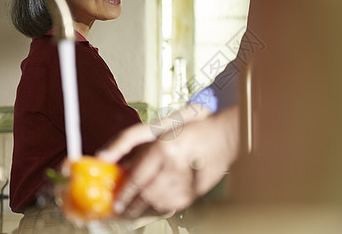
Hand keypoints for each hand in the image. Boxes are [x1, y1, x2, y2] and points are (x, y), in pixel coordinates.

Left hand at [96, 105, 238, 218]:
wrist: (225, 135)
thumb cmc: (194, 130)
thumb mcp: (163, 134)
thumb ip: (139, 152)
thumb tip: (122, 170)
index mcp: (164, 148)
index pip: (137, 177)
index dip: (125, 192)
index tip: (117, 202)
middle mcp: (175, 163)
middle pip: (147, 193)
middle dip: (133, 204)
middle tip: (124, 210)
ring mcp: (188, 178)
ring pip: (160, 201)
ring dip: (147, 206)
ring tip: (138, 208)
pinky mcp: (197, 189)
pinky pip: (175, 204)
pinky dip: (163, 206)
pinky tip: (158, 203)